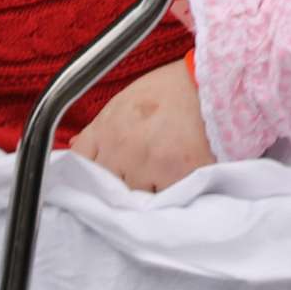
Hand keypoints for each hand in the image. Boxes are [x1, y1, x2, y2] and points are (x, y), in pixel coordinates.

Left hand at [72, 58, 215, 191]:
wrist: (213, 87)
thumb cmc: (172, 90)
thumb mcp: (127, 100)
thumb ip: (100, 127)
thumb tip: (77, 145)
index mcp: (107, 128)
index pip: (80, 162)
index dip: (88, 170)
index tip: (98, 175)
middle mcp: (121, 149)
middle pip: (105, 185)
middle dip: (115, 183)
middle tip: (134, 174)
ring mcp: (147, 167)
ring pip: (133, 198)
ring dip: (142, 192)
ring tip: (159, 174)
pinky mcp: (174, 181)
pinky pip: (162, 202)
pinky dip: (167, 195)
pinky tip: (176, 178)